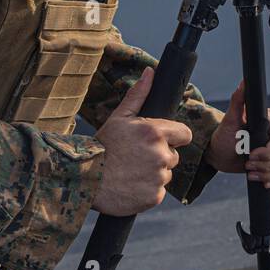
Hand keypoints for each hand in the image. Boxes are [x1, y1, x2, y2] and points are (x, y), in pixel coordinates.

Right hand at [92, 67, 192, 214]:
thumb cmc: (102, 146)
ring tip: (130, 171)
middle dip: (160, 156)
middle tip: (136, 157)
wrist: (84, 179)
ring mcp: (159, 177)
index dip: (174, 137)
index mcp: (156, 132)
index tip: (160, 141)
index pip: (185, 134)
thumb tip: (151, 72)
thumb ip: (139, 95)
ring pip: (165, 174)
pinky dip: (147, 191)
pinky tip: (130, 185)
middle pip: (173, 155)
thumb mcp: (119, 117)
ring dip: (153, 174)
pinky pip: (158, 192)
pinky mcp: (154, 197)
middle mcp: (161, 155)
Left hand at [205, 82, 269, 188]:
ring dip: (267, 173)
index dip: (268, 152)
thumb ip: (238, 100)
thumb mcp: (230, 119)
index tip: (251, 155)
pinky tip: (262, 181)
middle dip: (265, 164)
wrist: (221, 153)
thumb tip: (244, 82)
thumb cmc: (225, 134)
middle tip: (248, 164)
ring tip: (251, 173)